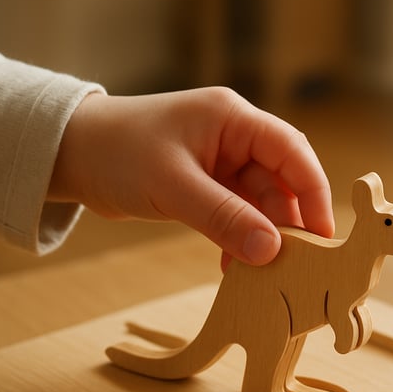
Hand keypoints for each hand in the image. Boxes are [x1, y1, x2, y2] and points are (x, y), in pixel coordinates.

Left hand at [50, 87, 334, 269]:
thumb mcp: (171, 185)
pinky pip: (236, 213)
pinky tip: (232, 265)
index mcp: (232, 119)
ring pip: (259, 202)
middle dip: (288, 222)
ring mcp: (220, 162)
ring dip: (262, 236)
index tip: (322, 236)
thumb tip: (270, 252)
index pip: (292, 151)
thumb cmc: (116, 152)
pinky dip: (238, 238)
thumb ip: (222, 216)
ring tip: (263, 272)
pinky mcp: (206, 184)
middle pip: (280, 181)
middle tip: (295, 265)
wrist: (70, 153)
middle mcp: (234, 137)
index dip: (313, 191)